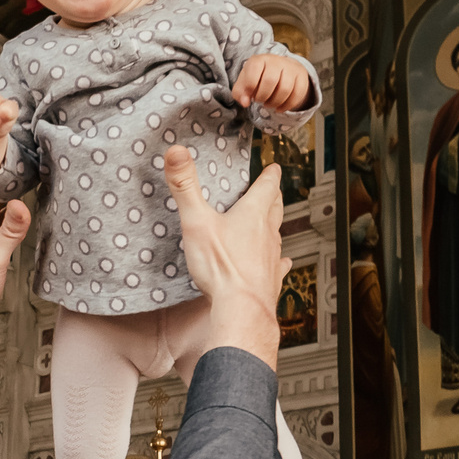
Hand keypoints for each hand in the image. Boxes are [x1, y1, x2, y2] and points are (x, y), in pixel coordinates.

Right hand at [161, 145, 285, 365]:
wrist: (241, 307)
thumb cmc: (221, 266)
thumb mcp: (196, 221)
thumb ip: (185, 187)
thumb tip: (176, 151)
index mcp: (252, 215)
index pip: (266, 188)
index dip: (269, 176)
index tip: (274, 168)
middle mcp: (267, 234)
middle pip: (274, 210)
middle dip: (273, 198)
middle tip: (274, 191)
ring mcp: (271, 258)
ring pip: (277, 236)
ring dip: (275, 227)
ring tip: (273, 223)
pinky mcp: (270, 280)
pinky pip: (278, 266)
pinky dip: (279, 261)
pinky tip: (283, 262)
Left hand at [231, 52, 313, 113]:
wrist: (279, 71)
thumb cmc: (257, 79)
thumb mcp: (244, 84)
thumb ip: (239, 93)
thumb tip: (245, 102)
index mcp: (259, 60)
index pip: (254, 69)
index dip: (250, 86)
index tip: (250, 95)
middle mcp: (276, 60)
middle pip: (270, 81)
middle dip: (263, 96)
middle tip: (260, 101)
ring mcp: (290, 67)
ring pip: (285, 88)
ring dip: (275, 102)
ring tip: (269, 104)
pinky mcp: (301, 76)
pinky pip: (297, 94)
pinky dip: (287, 105)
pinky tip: (279, 108)